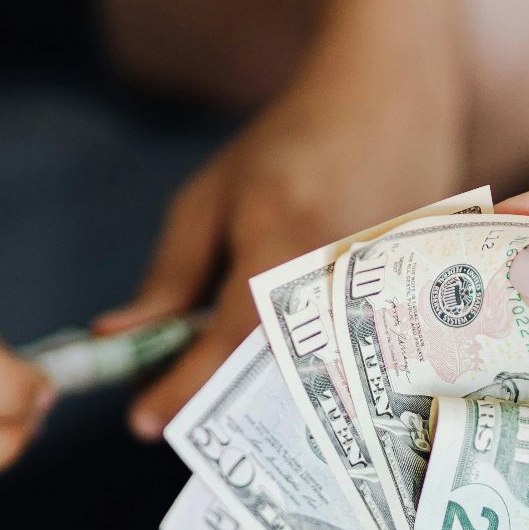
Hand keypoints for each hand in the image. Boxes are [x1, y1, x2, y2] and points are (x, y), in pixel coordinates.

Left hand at [95, 71, 462, 438]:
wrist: (391, 107)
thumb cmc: (290, 147)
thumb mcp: (211, 198)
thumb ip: (172, 274)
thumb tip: (123, 338)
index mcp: (283, 240)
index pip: (228, 339)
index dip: (184, 387)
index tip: (143, 422)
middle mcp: (339, 276)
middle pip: (273, 376)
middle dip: (222, 401)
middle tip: (182, 407)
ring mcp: (382, 295)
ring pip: (314, 380)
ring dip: (262, 394)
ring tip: (228, 386)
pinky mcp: (406, 308)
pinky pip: (348, 365)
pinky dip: (304, 375)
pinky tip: (279, 368)